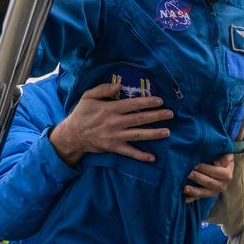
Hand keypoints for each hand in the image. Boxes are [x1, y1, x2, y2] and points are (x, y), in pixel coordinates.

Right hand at [49, 82, 173, 165]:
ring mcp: (115, 136)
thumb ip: (103, 89)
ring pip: (138, 135)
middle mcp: (114, 122)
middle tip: (171, 114)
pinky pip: (129, 152)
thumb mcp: (88, 96)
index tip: (160, 100)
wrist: (72, 135)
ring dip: (154, 134)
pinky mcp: (113, 148)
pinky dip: (141, 156)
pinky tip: (152, 158)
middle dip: (157, 116)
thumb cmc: (82, 114)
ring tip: (167, 132)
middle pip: (139, 119)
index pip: (133, 104)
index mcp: (110, 109)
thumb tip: (119, 85)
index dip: (147, 102)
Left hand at [183, 154, 234, 203]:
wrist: (220, 167)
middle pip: (209, 183)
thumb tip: (217, 163)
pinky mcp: (206, 195)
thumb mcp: (226, 154)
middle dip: (198, 178)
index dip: (206, 169)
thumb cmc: (221, 158)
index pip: (216, 172)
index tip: (196, 165)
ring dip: (194, 191)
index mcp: (227, 175)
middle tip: (188, 173)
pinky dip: (191, 198)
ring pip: (204, 193)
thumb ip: (225, 157)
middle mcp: (222, 185)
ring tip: (184, 188)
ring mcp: (213, 192)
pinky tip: (184, 199)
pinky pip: (198, 198)